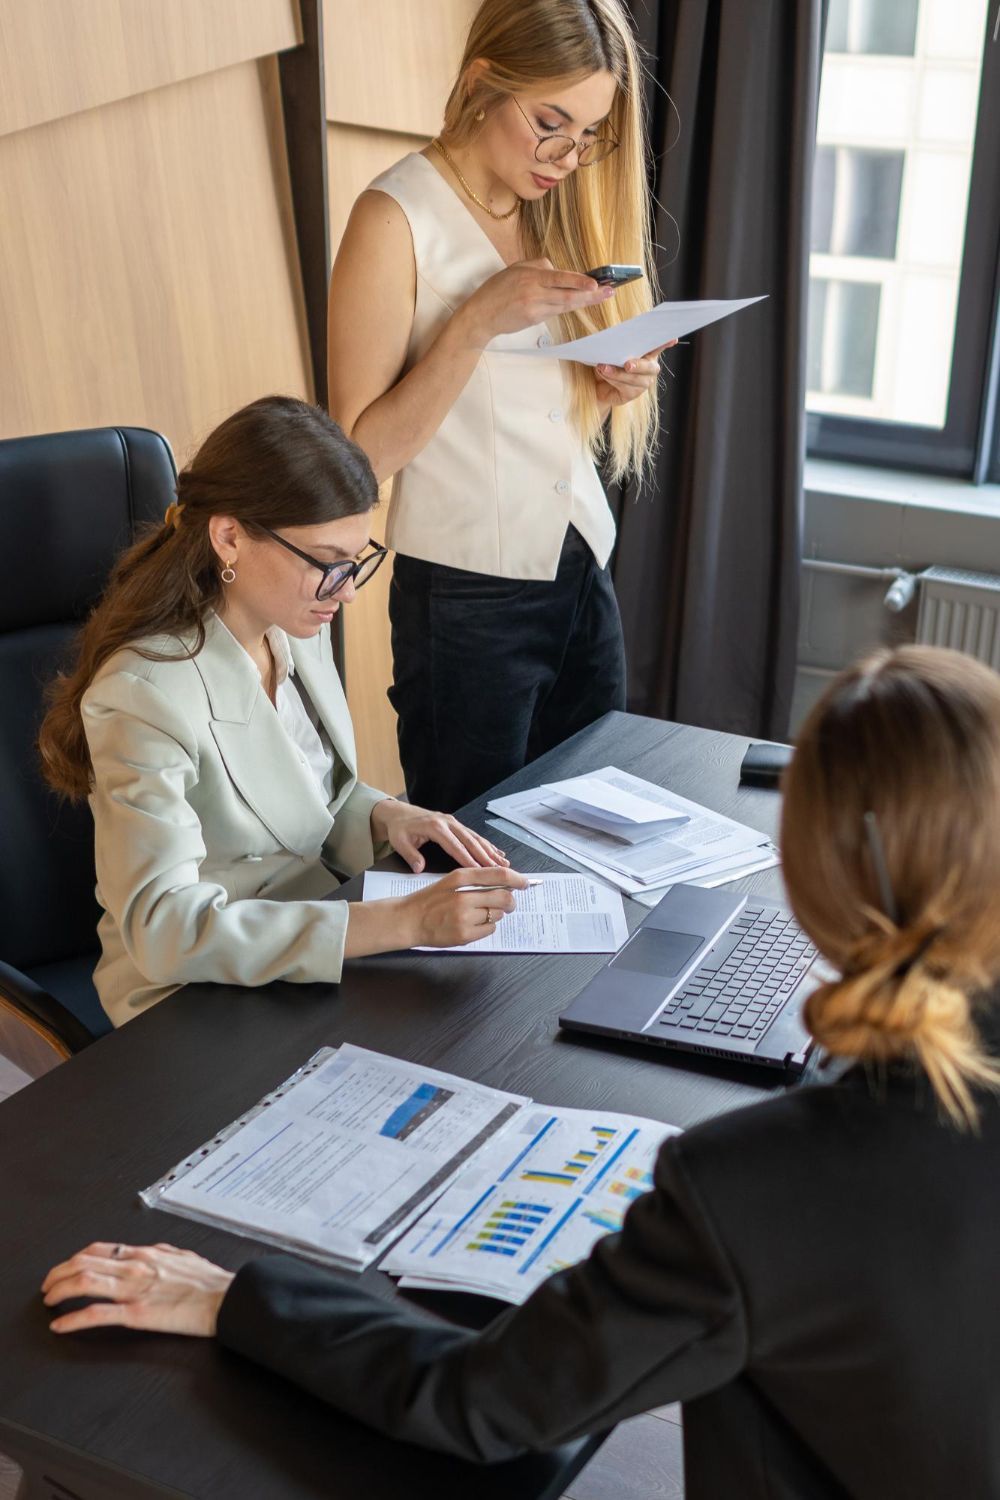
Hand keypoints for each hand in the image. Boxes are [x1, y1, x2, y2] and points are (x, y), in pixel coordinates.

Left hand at [42, 1242, 232, 1337]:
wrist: (227, 1298)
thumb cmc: (211, 1282)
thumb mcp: (184, 1257)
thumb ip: (163, 1255)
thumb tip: (153, 1251)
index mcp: (146, 1254)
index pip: (100, 1249)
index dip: (75, 1258)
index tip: (65, 1268)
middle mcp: (135, 1266)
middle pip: (84, 1261)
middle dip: (58, 1273)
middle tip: (48, 1286)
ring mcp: (134, 1289)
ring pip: (85, 1281)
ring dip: (59, 1290)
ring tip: (48, 1301)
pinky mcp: (137, 1313)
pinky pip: (97, 1313)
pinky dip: (73, 1319)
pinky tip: (61, 1326)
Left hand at [371, 798, 509, 873]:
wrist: (399, 813)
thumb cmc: (400, 829)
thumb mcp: (400, 842)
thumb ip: (410, 855)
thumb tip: (419, 868)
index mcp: (435, 827)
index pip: (455, 846)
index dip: (468, 859)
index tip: (480, 871)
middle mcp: (448, 823)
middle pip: (470, 841)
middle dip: (486, 856)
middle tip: (499, 870)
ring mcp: (454, 822)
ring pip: (476, 838)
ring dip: (490, 850)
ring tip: (504, 863)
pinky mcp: (456, 824)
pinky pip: (474, 835)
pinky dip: (487, 844)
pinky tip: (497, 853)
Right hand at [400, 866, 529, 946]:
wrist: (407, 920)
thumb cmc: (429, 900)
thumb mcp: (450, 881)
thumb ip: (475, 879)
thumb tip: (505, 883)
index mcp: (460, 877)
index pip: (498, 876)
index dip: (517, 879)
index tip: (525, 883)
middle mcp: (463, 896)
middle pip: (504, 897)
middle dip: (511, 901)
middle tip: (508, 904)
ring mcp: (464, 917)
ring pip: (497, 915)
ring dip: (496, 914)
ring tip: (480, 914)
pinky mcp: (464, 935)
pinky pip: (489, 930)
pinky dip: (487, 927)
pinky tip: (473, 925)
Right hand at [457, 258, 614, 347]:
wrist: (481, 315)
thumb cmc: (497, 289)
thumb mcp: (515, 269)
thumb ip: (538, 267)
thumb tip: (558, 271)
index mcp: (530, 275)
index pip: (560, 278)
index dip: (579, 282)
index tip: (595, 283)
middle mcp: (533, 291)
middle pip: (568, 295)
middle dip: (591, 294)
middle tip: (608, 292)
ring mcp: (534, 307)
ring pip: (564, 305)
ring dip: (584, 301)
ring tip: (600, 296)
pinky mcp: (533, 319)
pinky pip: (554, 311)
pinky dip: (565, 306)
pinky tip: (578, 302)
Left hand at [595, 340, 676, 408]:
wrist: (597, 384)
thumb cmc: (607, 361)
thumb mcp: (611, 351)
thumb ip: (617, 346)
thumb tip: (613, 343)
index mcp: (648, 353)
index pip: (659, 346)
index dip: (666, 343)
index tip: (672, 339)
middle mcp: (650, 369)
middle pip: (649, 367)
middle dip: (638, 365)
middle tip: (627, 364)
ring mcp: (643, 383)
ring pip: (634, 379)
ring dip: (617, 373)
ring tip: (602, 367)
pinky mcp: (633, 394)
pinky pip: (624, 387)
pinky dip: (612, 379)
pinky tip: (603, 373)